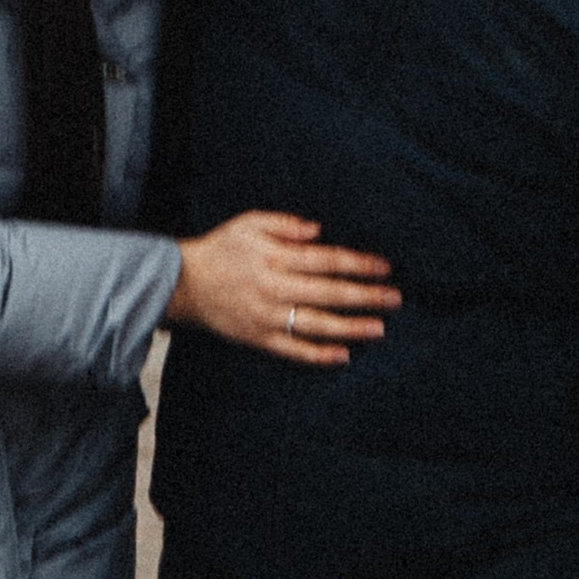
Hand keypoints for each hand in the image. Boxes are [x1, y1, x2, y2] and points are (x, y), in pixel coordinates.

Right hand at [167, 214, 397, 367]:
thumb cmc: (221, 249)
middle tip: (395, 299)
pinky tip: (343, 356)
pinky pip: (292, 350)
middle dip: (365, 296)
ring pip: (316, 324)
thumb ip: (285, 224)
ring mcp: (267, 317)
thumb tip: (319, 230)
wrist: (182, 284)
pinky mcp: (258, 338)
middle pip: (329, 293)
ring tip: (379, 328)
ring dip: (350, 327)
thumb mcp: (249, 223)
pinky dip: (318, 355)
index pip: (326, 260)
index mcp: (275, 258)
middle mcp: (274, 288)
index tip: (384, 267)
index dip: (358, 264)